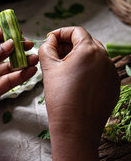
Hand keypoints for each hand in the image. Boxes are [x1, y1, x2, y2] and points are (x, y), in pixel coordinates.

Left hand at [0, 26, 37, 126]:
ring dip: (22, 62)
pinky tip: (29, 71)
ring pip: (10, 67)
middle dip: (18, 48)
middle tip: (29, 46)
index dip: (7, 33)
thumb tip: (11, 44)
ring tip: (34, 59)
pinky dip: (20, 77)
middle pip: (5, 51)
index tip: (19, 33)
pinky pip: (9, 82)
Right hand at [39, 27, 119, 149]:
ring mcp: (112, 72)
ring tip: (64, 69)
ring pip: (94, 56)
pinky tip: (76, 82)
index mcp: (89, 50)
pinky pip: (100, 70)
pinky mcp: (113, 85)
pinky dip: (89, 70)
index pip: (76, 31)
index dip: (60, 33)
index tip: (50, 40)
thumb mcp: (49, 68)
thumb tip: (50, 41)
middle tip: (54, 54)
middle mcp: (105, 58)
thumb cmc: (60, 98)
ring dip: (79, 58)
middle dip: (69, 45)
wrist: (76, 129)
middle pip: (86, 42)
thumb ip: (47, 48)